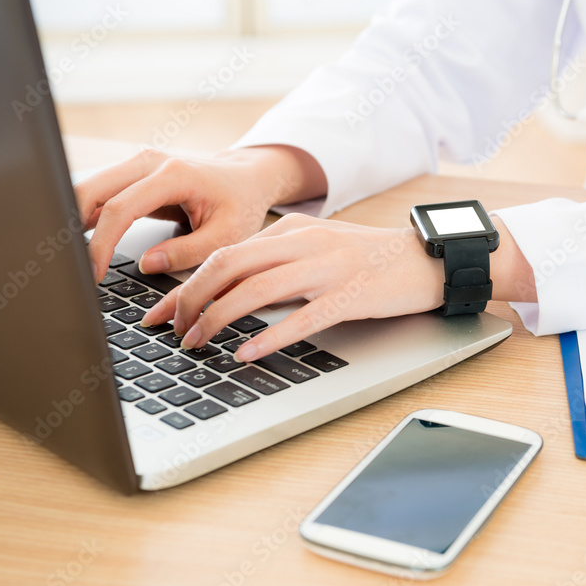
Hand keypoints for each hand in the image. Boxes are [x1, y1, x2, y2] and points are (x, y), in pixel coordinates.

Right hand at [74, 145, 326, 281]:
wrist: (247, 179)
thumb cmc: (241, 205)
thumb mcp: (227, 235)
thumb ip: (188, 252)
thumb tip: (147, 264)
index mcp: (174, 175)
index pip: (120, 209)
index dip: (101, 243)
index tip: (93, 272)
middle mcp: (149, 162)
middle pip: (90, 190)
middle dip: (71, 228)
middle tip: (71, 266)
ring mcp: (138, 165)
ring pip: (88, 189)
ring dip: (74, 222)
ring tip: (71, 257)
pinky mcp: (132, 175)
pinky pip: (100, 194)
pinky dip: (86, 217)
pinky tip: (82, 243)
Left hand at [140, 214, 443, 361]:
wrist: (427, 258)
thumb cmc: (370, 259)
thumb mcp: (317, 247)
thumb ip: (276, 261)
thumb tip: (227, 290)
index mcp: (290, 232)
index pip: (223, 254)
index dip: (183, 286)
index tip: (157, 314)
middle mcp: (304, 243)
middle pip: (229, 265)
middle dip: (190, 300)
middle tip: (172, 332)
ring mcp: (328, 268)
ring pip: (257, 288)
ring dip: (219, 318)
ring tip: (197, 344)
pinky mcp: (352, 295)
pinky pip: (303, 317)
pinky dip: (269, 336)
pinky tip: (247, 353)